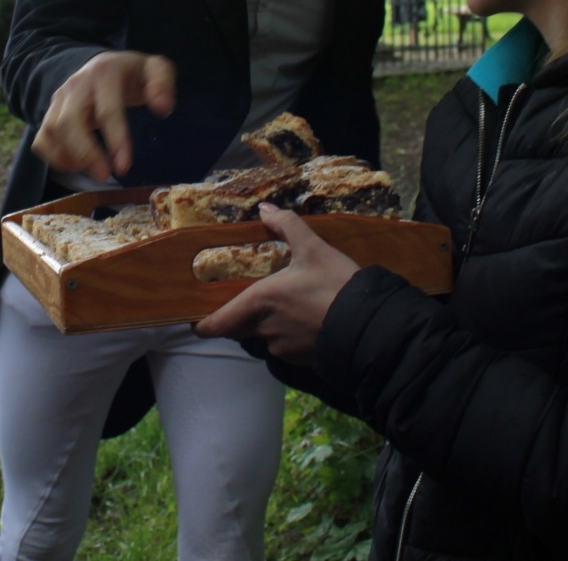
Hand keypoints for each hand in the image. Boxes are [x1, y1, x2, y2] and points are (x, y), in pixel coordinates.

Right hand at [32, 50, 175, 180]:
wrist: (103, 66)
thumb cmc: (133, 74)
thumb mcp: (155, 67)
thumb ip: (163, 81)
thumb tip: (162, 108)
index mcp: (105, 73)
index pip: (107, 109)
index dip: (115, 139)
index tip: (124, 167)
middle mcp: (77, 85)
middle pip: (68, 121)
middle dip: (85, 153)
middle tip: (104, 175)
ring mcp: (59, 99)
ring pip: (52, 131)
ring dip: (70, 157)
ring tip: (94, 170)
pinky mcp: (49, 114)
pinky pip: (41, 140)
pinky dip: (55, 158)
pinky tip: (77, 165)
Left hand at [194, 204, 360, 364]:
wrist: (369, 325)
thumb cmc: (335, 284)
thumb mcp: (313, 247)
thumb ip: (287, 225)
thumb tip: (265, 209)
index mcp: (258, 302)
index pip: (215, 325)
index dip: (203, 323)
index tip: (198, 316)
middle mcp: (263, 329)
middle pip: (237, 328)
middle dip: (239, 315)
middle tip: (248, 297)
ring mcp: (282, 348)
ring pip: (263, 336)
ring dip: (268, 324)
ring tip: (286, 305)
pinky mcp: (300, 359)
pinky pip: (284, 346)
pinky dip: (288, 334)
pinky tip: (306, 319)